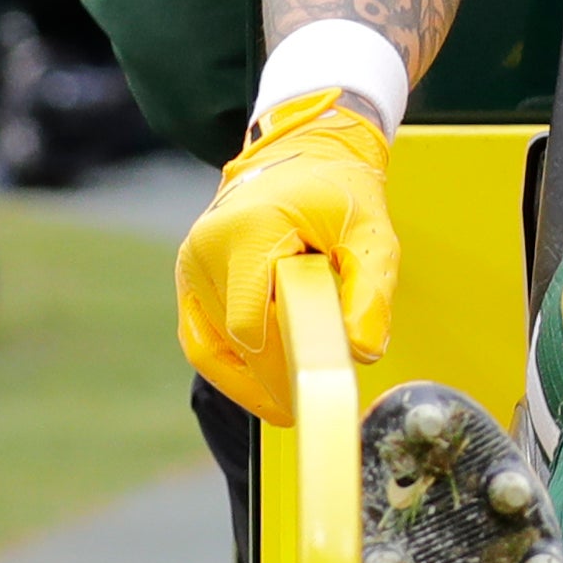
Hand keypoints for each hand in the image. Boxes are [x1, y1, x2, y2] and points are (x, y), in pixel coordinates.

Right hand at [176, 90, 398, 422]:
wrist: (303, 156)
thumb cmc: (340, 195)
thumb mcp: (373, 234)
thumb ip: (371, 291)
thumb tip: (363, 352)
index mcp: (249, 231)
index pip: (252, 323)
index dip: (284, 362)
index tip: (320, 386)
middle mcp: (206, 248)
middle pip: (236, 340)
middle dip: (275, 377)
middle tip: (316, 405)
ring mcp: (191, 266)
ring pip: (215, 347)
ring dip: (252, 381)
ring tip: (295, 406)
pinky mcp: (189, 282)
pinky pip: (202, 342)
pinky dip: (231, 371)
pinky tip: (266, 393)